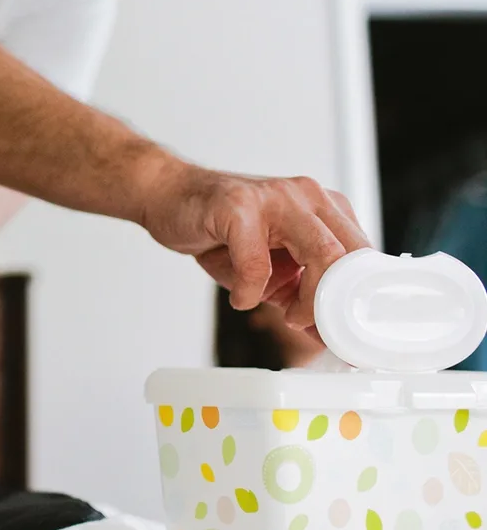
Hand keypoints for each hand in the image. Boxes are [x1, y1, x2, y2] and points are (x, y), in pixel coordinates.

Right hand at [140, 166, 369, 331]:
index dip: (357, 298)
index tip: (346, 331)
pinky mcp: (239, 208)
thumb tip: (326, 333)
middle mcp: (307, 196)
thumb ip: (298, 292)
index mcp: (323, 207)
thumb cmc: (219, 231)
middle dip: (337, 302)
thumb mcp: (268, 267)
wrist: (168, 197)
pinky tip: (240, 298)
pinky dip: (249, 293)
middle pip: (350, 254)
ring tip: (287, 315)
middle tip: (314, 326)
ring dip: (307, 298)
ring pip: (320, 252)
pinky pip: (257, 264)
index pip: (362, 254)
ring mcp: (275, 198)